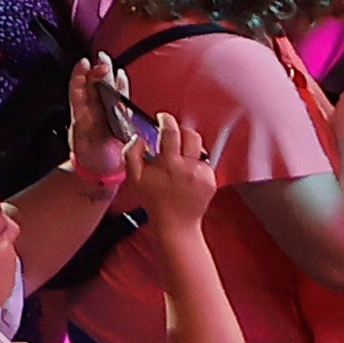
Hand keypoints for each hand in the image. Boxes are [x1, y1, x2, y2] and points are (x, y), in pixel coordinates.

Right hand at [127, 108, 226, 230]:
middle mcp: (189, 167)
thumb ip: (132, 154)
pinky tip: (187, 174)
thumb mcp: (134, 178)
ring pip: (199, 149)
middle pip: (192, 135)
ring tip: (179, 160)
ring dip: (189, 149)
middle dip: (182, 130)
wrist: (177, 224)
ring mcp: (202, 174)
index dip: (166, 120)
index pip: (171, 132)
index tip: (163, 118)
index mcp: (169, 164)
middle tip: (173, 134)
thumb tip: (138, 139)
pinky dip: (196, 164)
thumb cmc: (155, 202)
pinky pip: (205, 164)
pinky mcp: (211, 181)